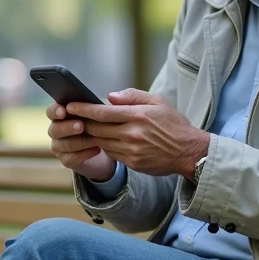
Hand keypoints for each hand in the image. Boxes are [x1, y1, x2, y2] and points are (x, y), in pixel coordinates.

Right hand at [46, 103, 116, 180]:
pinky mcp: (67, 160)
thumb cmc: (103, 124)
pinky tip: (96, 150)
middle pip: (54, 129)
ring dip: (79, 141)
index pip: (52, 111)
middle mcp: (57, 129)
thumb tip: (112, 97)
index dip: (55, 111)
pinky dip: (83, 154)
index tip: (64, 111)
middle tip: (81, 126)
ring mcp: (60, 146)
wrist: (107, 148)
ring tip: (95, 139)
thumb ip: (107, 104)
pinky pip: (70, 158)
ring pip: (62, 145)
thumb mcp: (105, 113)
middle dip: (67, 127)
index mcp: (62, 114)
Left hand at [70, 89, 209, 178]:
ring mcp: (132, 150)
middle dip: (82, 122)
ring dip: (91, 135)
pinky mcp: (133, 162)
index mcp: (138, 115)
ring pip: (101, 141)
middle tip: (70, 116)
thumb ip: (133, 96)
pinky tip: (103, 139)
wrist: (189, 152)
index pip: (102, 112)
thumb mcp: (158, 101)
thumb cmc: (173, 124)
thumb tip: (109, 96)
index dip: (83, 108)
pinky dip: (104, 146)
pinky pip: (111, 153)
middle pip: (97, 128)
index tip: (70, 105)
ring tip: (83, 127)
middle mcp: (132, 133)